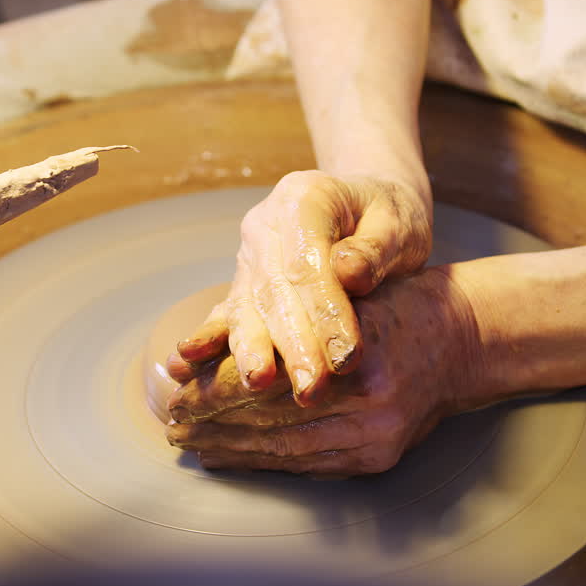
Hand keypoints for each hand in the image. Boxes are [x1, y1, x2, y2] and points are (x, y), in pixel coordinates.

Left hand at [165, 267, 485, 475]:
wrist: (464, 339)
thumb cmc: (397, 304)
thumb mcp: (342, 295)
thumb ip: (284, 323)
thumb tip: (203, 348)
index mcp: (359, 357)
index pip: (271, 381)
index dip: (218, 390)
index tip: (179, 392)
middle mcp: (371, 408)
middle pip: (272, 423)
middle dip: (214, 426)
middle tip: (172, 426)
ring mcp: (378, 441)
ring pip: (286, 452)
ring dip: (233, 450)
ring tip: (191, 444)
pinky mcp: (378, 459)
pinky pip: (309, 467)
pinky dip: (265, 462)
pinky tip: (232, 457)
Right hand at [174, 170, 431, 406]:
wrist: (368, 211)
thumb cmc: (389, 219)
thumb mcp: (399, 222)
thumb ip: (376, 248)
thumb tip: (347, 273)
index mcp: (304, 197)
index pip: (308, 262)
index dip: (324, 312)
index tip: (346, 356)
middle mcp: (266, 223)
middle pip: (274, 288)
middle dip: (291, 343)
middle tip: (310, 388)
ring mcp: (249, 254)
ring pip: (246, 306)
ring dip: (253, 350)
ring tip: (259, 385)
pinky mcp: (243, 282)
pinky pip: (228, 313)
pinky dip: (211, 340)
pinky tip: (186, 361)